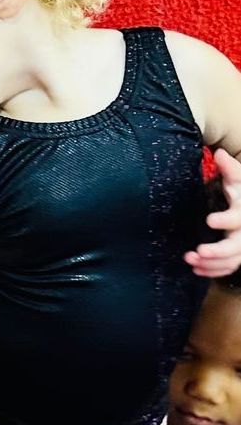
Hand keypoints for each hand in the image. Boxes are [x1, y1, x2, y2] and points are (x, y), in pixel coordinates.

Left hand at [186, 149, 240, 276]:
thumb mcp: (238, 180)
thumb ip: (231, 169)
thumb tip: (219, 153)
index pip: (239, 218)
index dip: (226, 220)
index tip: (209, 220)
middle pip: (237, 246)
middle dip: (219, 251)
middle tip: (198, 252)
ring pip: (232, 260)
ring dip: (211, 264)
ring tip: (189, 260)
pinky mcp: (236, 255)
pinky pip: (229, 268)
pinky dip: (213, 271)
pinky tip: (196, 270)